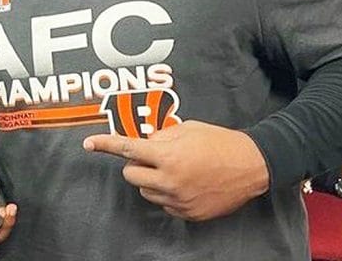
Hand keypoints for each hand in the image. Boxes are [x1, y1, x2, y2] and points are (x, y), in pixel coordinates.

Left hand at [83, 120, 268, 221]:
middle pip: (131, 175)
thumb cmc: (220, 142)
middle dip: (136, 164)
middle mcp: (170, 180)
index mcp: (168, 155)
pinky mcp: (188, 213)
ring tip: (175, 169)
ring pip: (146, 190)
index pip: (127, 149)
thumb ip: (161, 136)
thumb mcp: (187, 129)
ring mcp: (178, 199)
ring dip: (152, 179)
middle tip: (154, 156)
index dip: (105, 145)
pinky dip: (167, 193)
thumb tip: (144, 143)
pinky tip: (186, 182)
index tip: (89, 144)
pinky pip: (164, 204)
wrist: (252, 165)